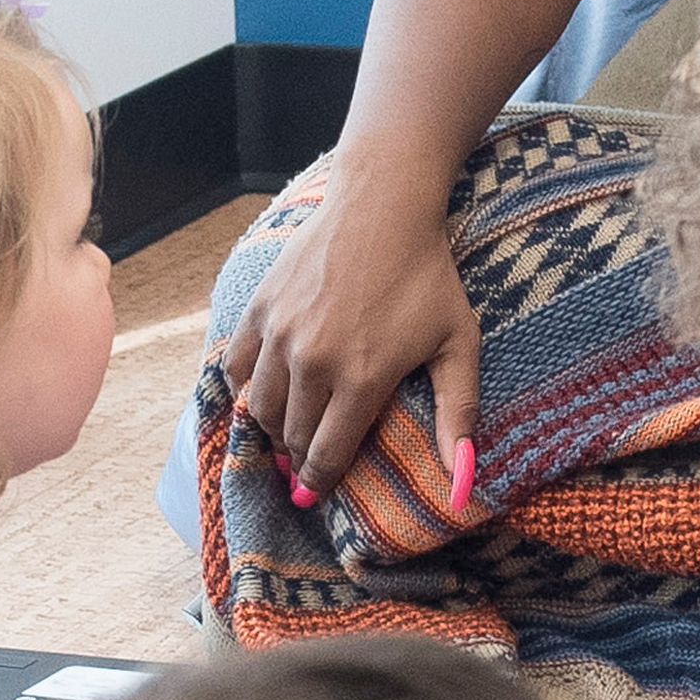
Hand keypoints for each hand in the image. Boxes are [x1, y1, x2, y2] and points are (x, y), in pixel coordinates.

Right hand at [215, 168, 480, 511]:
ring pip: (260, 409)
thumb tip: (463, 481)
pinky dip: (244, 389)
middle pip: (292, 438)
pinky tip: (263, 394)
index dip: (320, 483)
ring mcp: (280, 334)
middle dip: (298, 461)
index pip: (326, 455)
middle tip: (304, 468)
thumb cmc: (428, 275)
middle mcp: (313, 361)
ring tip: (287, 435)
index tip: (317, 494)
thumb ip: (458, 414)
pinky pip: (236, 368)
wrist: (382, 205)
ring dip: (272, 431)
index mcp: (362, 378)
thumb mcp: (459, 343)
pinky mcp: (260, 308)